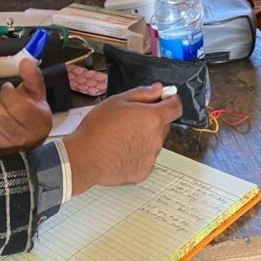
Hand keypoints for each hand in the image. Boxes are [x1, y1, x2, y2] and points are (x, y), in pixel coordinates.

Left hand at [0, 59, 51, 154]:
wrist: (28, 135)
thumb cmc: (32, 110)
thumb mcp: (36, 92)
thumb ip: (33, 77)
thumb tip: (25, 62)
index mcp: (39, 123)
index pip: (17, 106)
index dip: (8, 93)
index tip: (8, 89)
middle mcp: (25, 140)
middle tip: (0, 101)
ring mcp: (8, 149)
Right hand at [62, 84, 182, 193]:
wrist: (84, 158)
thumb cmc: (98, 127)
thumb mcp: (117, 101)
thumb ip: (142, 93)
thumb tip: (158, 89)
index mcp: (152, 118)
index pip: (176, 107)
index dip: (171, 101)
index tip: (164, 99)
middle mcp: (156, 139)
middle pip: (163, 125)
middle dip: (153, 120)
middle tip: (131, 119)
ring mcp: (151, 157)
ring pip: (154, 142)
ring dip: (145, 137)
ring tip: (122, 137)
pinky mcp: (143, 172)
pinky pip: (146, 158)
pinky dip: (138, 154)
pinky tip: (121, 151)